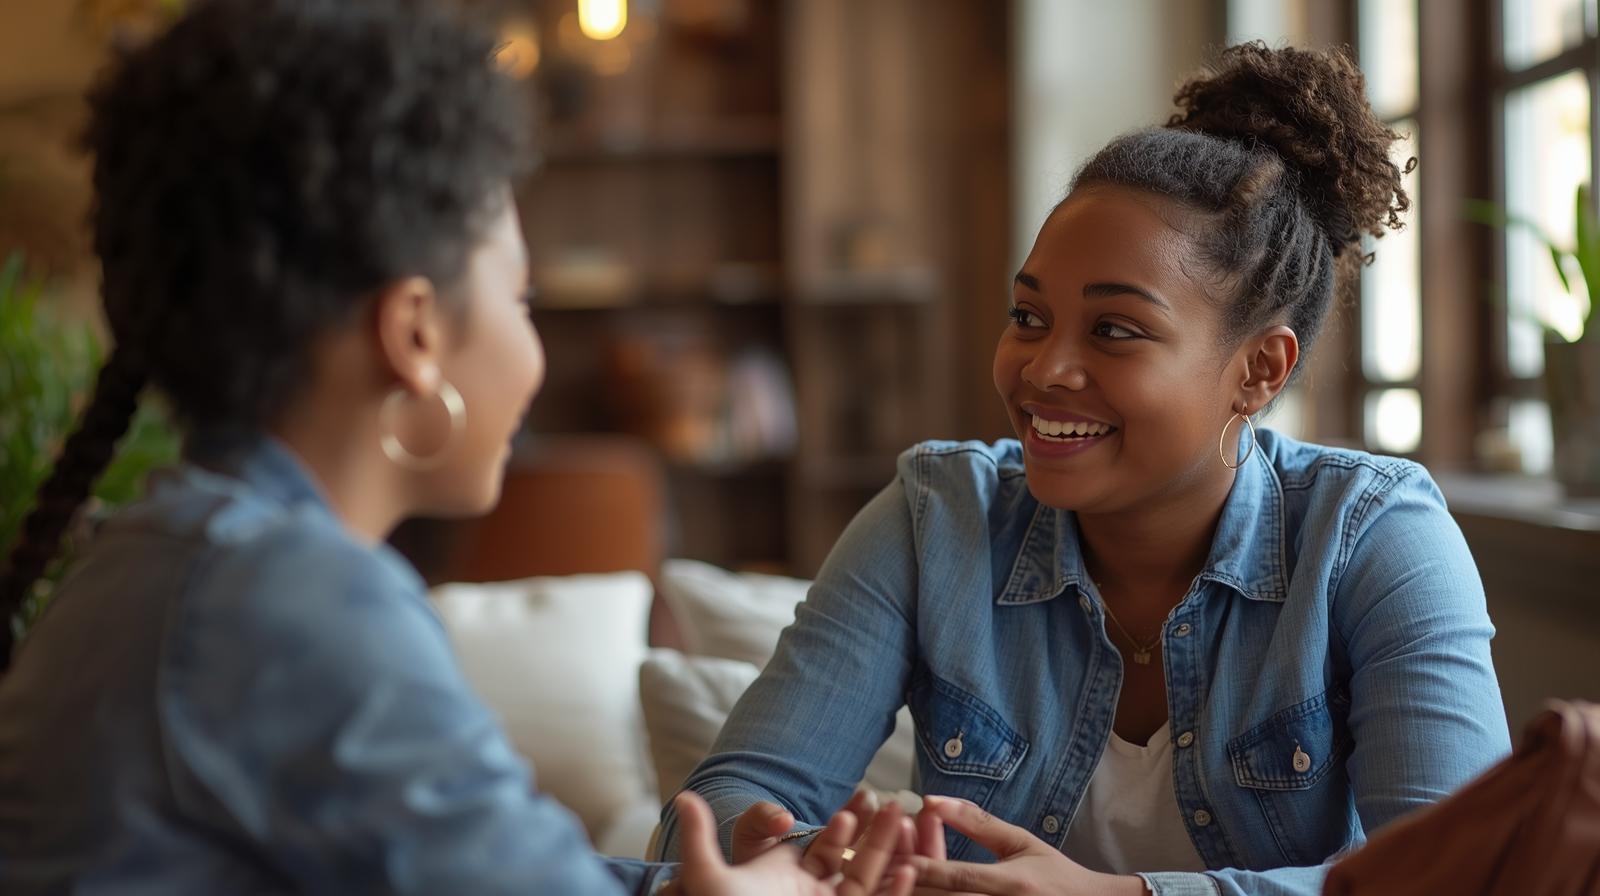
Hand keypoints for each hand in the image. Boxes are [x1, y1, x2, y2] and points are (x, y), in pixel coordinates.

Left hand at [669, 791, 916, 895]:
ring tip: (903, 820)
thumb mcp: (708, 878)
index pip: (826, 843)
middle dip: (874, 831)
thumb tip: (683, 796)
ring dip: (885, 852)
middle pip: (853, 858)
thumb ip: (700, 838)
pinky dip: (891, 893)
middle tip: (894, 802)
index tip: (866, 794)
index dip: (849, 821)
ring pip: (865, 879)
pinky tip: (907, 871)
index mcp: (787, 878)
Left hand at [907, 796, 1144, 895]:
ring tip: (886, 888)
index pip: (958, 877)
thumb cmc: (1054, 876)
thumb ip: (976, 821)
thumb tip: (931, 799)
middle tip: (874, 879)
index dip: (923, 868)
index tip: (891, 859)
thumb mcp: (1019, 842)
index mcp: (1012, 884)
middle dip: (912, 890)